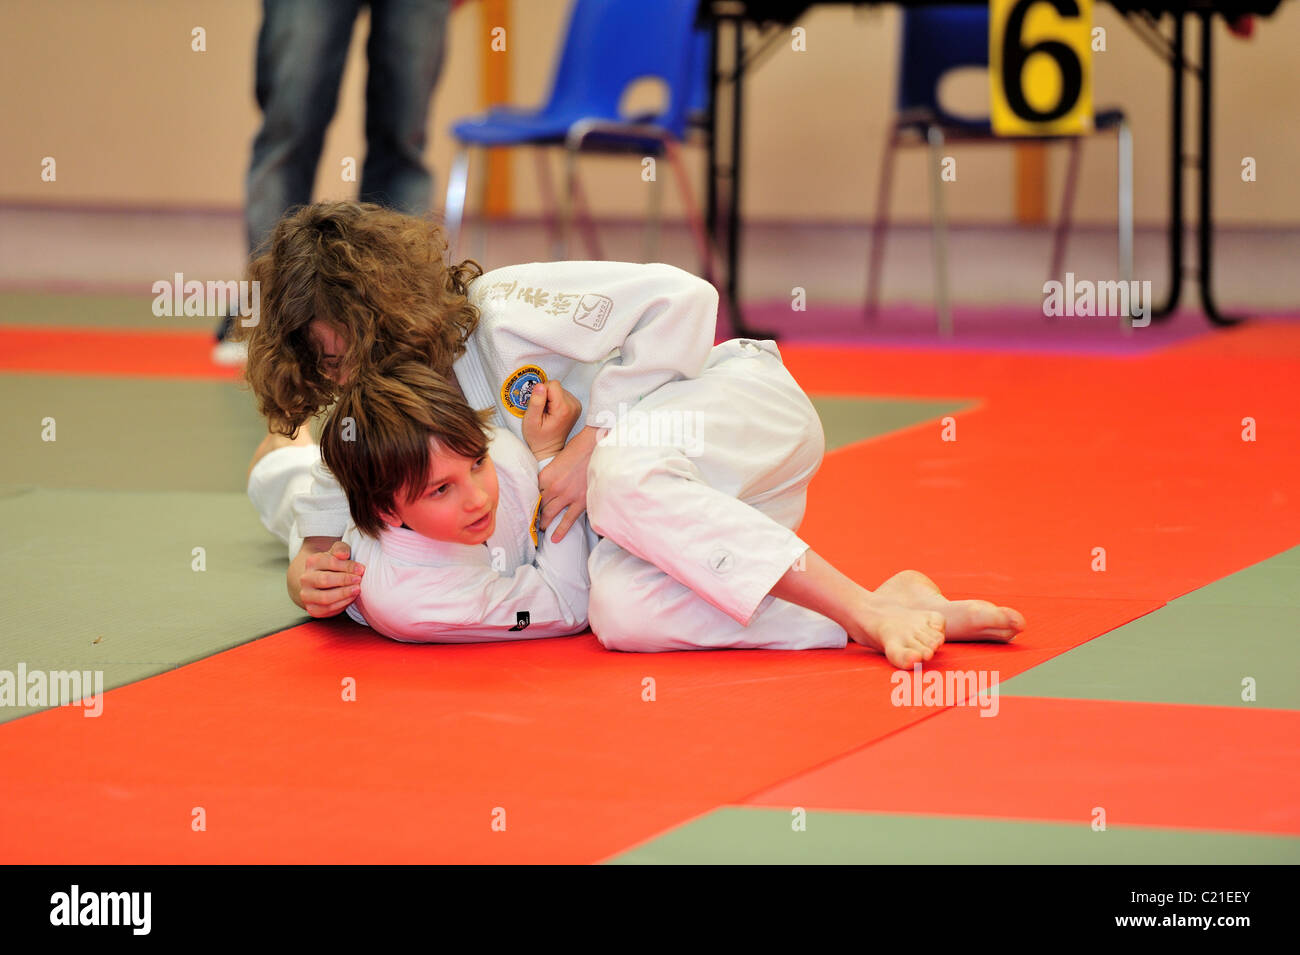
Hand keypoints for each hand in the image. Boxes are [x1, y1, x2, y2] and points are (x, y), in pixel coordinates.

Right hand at [299, 540, 364, 617]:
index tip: (361, 569)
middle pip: (325, 580)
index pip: (330, 562)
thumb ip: (341, 549)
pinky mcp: (312, 609)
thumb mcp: (337, 552)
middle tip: (359, 580)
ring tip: (357, 589)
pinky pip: (327, 609)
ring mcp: (307, 595)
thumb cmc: (333, 565)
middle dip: (345, 580)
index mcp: (312, 562)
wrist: (320, 582)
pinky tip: (351, 598)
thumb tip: (344, 555)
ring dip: (344, 594)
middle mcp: (305, 578)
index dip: (347, 566)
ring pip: (325, 597)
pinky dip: (341, 604)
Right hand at [521, 380, 581, 458]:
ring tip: (547, 413)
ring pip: (559, 389)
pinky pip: (562, 394)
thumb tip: (540, 385)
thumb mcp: (530, 421)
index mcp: (564, 408)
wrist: (549, 449)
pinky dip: (555, 400)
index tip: (539, 406)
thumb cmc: (539, 438)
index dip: (541, 392)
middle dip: (546, 396)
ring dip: (550, 398)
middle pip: (556, 386)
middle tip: (542, 411)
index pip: (552, 384)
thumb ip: (536, 402)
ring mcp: (576, 406)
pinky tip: (552, 412)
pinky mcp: (576, 405)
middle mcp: (574, 405)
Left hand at [538, 425, 599, 542]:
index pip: (534, 493)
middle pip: (540, 505)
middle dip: (536, 514)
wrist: (597, 446)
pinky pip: (568, 520)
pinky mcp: (580, 502)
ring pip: (550, 514)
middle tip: (533, 520)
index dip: (532, 501)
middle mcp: (553, 487)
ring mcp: (567, 496)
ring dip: (544, 523)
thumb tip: (550, 482)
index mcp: (545, 476)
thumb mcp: (558, 459)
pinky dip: (560, 530)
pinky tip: (554, 538)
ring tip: (541, 529)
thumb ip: (552, 473)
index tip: (529, 506)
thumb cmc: (580, 447)